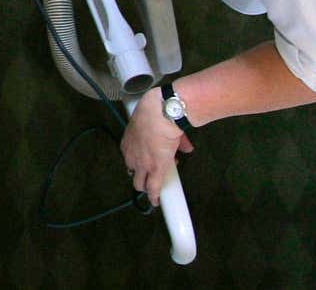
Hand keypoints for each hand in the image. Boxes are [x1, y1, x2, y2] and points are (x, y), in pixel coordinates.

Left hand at [121, 87, 194, 206]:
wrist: (161, 113)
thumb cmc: (158, 113)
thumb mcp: (161, 125)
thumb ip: (173, 139)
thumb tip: (186, 147)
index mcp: (129, 142)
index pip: (131, 157)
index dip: (141, 161)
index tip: (148, 162)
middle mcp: (131, 154)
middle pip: (132, 172)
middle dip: (140, 176)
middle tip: (151, 175)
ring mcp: (142, 164)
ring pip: (140, 183)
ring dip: (147, 187)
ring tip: (153, 190)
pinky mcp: (155, 171)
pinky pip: (153, 189)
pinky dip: (154, 197)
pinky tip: (155, 202)